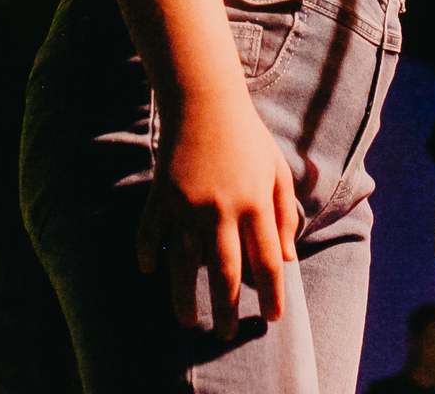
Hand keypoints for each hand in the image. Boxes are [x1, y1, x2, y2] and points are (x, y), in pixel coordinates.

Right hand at [136, 89, 299, 337]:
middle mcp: (222, 210)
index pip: (267, 261)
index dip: (272, 294)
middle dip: (228, 309)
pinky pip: (150, 233)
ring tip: (188, 321)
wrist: (204, 100)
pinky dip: (147, 254)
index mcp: (255, 204)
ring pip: (185, 264)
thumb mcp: (277, 170)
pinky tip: (149, 271)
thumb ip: (283, 215)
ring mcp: (187, 205)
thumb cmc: (247, 135)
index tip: (272, 317)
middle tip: (226, 334)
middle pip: (226, 273)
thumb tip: (287, 259)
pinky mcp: (161, 196)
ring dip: (186, 298)